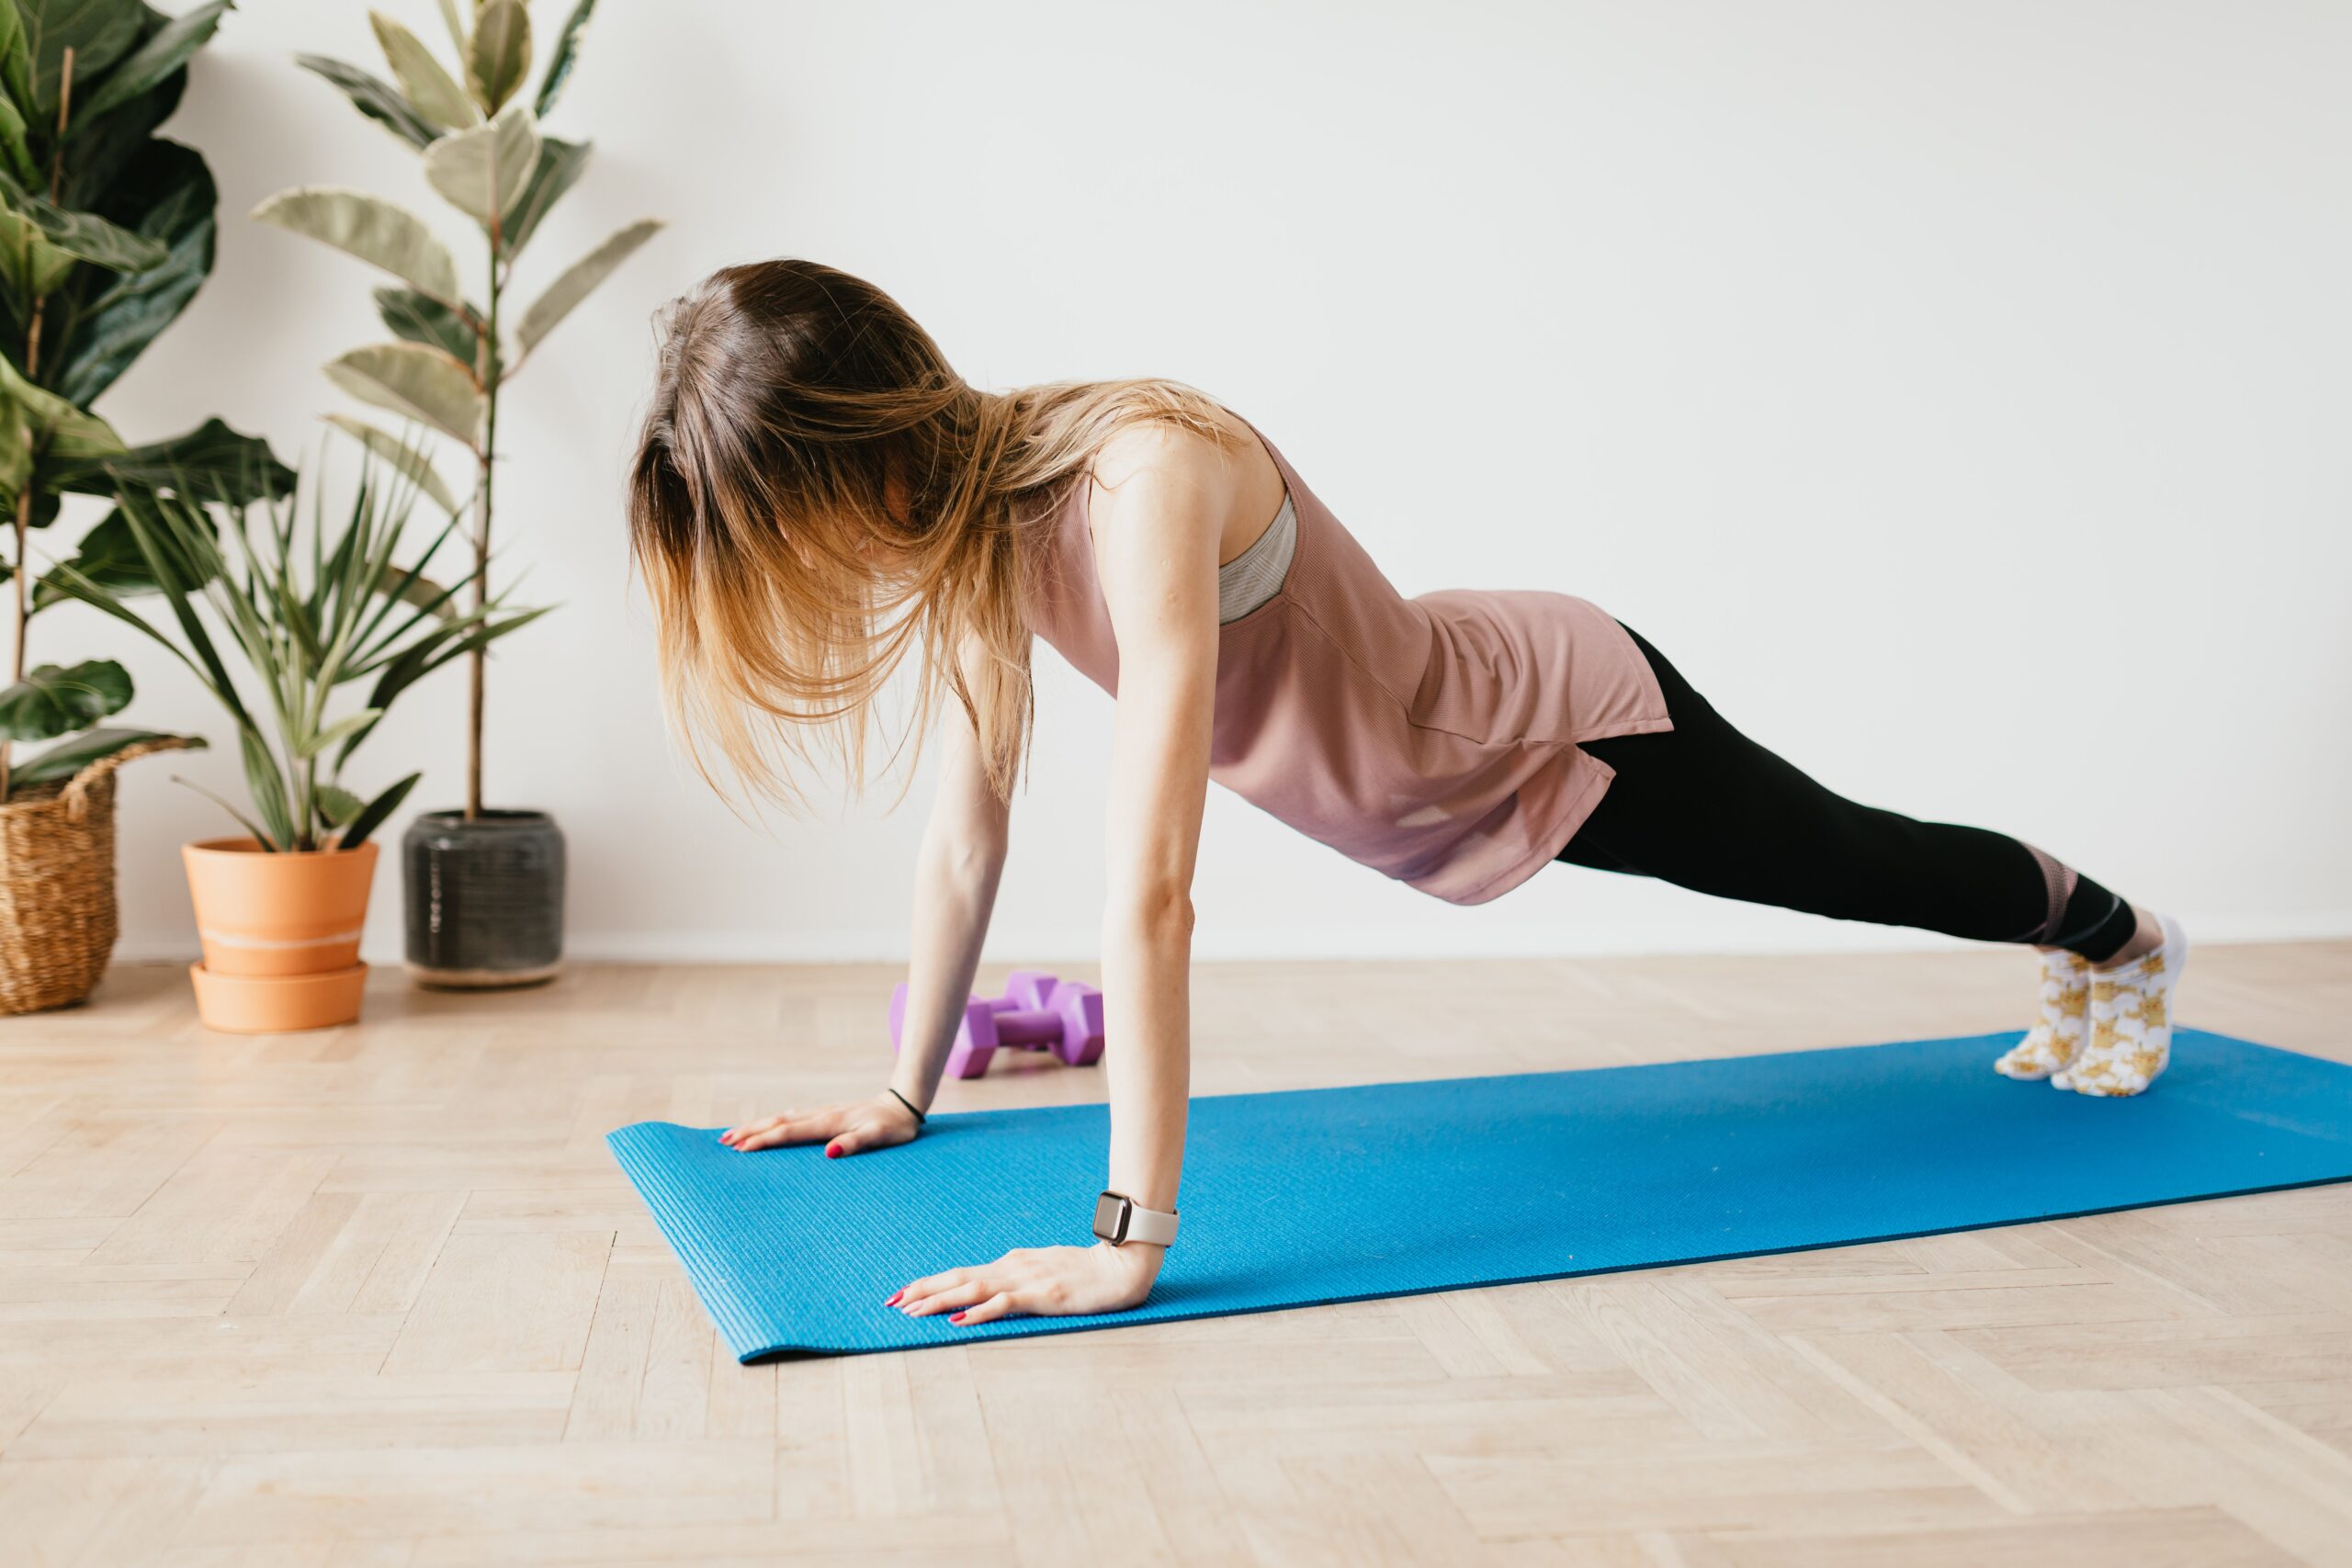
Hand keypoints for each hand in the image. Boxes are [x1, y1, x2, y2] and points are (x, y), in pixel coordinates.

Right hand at [719, 1092, 919, 1157]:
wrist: (905, 1104)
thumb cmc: (895, 1127)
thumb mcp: (880, 1138)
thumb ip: (855, 1144)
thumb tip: (829, 1154)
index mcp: (829, 1123)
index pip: (789, 1133)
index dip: (764, 1140)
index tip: (739, 1149)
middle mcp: (821, 1115)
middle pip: (778, 1123)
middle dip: (750, 1132)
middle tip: (723, 1142)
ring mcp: (822, 1113)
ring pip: (782, 1119)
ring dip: (758, 1126)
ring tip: (734, 1135)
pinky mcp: (827, 1115)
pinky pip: (793, 1119)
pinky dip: (775, 1123)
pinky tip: (770, 1126)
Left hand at [889, 1241, 1162, 1325]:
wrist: (1121, 1265)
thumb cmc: (1086, 1272)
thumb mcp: (1045, 1272)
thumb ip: (1019, 1278)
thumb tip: (992, 1290)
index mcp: (1011, 1264)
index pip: (962, 1274)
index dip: (930, 1283)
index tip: (901, 1293)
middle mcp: (1012, 1267)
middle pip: (958, 1278)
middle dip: (922, 1290)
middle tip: (891, 1301)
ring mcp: (1026, 1280)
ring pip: (972, 1290)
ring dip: (939, 1300)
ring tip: (911, 1310)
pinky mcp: (1042, 1295)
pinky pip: (1003, 1304)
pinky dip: (977, 1312)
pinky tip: (958, 1320)